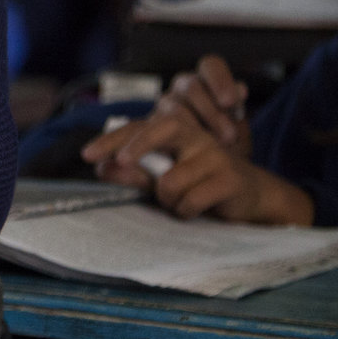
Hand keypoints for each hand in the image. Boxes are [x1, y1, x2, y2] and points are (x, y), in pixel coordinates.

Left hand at [82, 112, 312, 225]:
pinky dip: (186, 212)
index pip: (137, 126)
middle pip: (160, 128)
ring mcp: (213, 153)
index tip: (87, 156)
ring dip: (168, 202)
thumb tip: (102, 168)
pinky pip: (190, 200)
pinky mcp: (229, 176)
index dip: (111, 140)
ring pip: (169, 182)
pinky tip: (197, 209)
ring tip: (181, 202)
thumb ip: (134, 173)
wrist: (250, 197)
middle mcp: (194, 135)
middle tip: (121, 162)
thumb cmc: (199, 185)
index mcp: (174, 131)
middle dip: (136, 147)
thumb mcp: (162, 179)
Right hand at [156, 55, 249, 152]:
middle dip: (212, 112)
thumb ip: (236, 108)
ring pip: (174, 107)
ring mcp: (165, 105)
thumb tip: (240, 89)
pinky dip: (171, 140)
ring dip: (195, 129)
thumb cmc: (225, 145)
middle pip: (191, 86)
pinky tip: (182, 154)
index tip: (230, 102)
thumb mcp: (237, 128)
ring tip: (213, 150)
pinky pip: (155, 128)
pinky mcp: (149, 126)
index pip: (211, 66)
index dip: (220, 80)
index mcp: (207, 79)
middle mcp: (183, 87)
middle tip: (229, 137)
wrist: (209, 173)